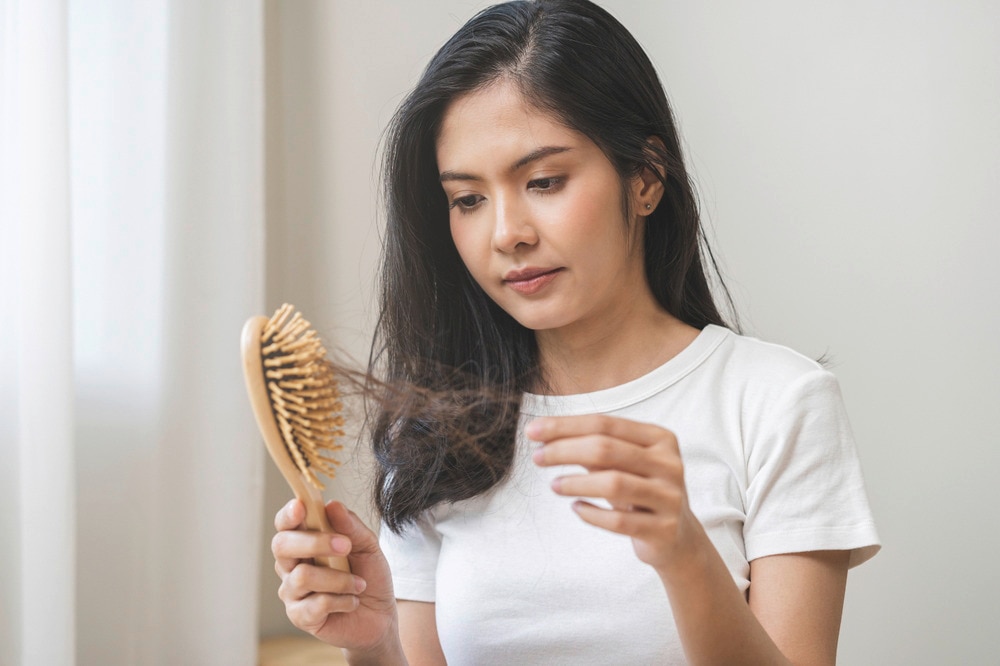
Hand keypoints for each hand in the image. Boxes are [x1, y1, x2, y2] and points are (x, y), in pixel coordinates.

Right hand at [272, 499, 399, 654]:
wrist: (379, 616)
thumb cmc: (368, 575)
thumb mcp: (368, 547)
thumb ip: (351, 527)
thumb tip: (332, 505)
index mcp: (304, 542)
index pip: (285, 524)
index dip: (288, 514)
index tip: (301, 506)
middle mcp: (291, 565)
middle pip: (282, 546)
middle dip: (314, 542)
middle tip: (345, 546)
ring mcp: (292, 591)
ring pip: (302, 576)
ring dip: (339, 579)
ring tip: (359, 584)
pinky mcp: (300, 616)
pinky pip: (316, 603)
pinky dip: (342, 600)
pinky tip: (352, 602)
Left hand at [528, 414, 699, 569]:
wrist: (677, 537)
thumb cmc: (640, 491)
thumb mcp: (623, 464)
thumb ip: (592, 448)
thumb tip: (544, 435)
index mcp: (659, 438)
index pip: (605, 424)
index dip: (565, 426)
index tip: (533, 431)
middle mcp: (668, 464)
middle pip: (606, 449)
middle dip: (565, 451)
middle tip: (537, 457)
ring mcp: (669, 497)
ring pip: (614, 484)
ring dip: (576, 483)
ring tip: (554, 485)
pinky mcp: (663, 530)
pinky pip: (619, 522)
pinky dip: (592, 514)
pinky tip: (576, 508)